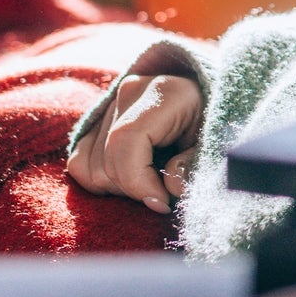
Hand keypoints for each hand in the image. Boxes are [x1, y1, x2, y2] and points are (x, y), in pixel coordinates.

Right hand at [66, 41, 204, 213]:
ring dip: (118, 187)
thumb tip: (172, 189)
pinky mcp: (96, 119)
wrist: (205, 97)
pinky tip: (130, 179)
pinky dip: (100, 181)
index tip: (162, 203)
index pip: (127, 141)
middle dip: (134, 190)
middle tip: (164, 194)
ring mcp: (109, 104)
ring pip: (89, 167)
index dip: (138, 182)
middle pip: (107, 161)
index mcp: (164, 93)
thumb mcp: (216, 141)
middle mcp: (130, 92)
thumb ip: (195, 164)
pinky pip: (79, 162)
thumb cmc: (215, 122)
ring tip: (152, 182)